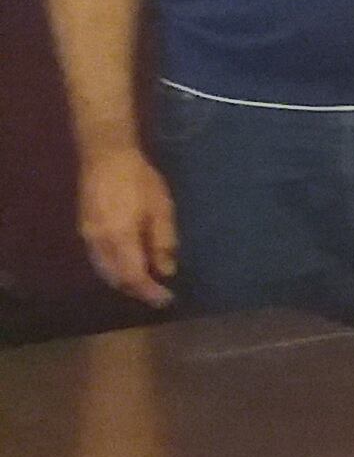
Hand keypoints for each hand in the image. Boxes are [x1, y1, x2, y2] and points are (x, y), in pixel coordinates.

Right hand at [78, 150, 178, 307]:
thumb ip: (163, 242)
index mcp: (121, 237)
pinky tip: (128, 265)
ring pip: (105, 271)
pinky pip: (98, 259)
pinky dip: (114, 269)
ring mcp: (88, 236)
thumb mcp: (161, 209)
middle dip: (137, 290)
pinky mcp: (84, 229)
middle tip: (158, 293)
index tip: (166, 300)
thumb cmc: (139, 180)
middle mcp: (99, 242)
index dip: (149, 292)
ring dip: (124, 281)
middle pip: (116, 278)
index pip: (134, 277)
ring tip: (146, 282)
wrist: (106, 157)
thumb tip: (166, 271)